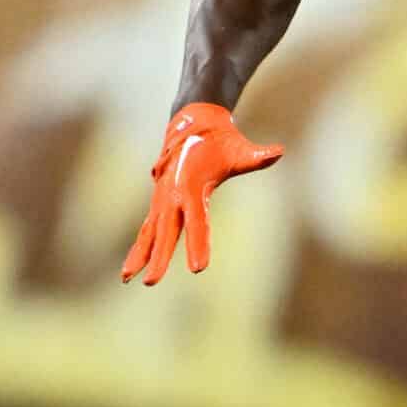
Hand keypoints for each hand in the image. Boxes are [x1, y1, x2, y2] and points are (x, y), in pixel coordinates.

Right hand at [119, 103, 283, 283]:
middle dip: (160, 258)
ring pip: (151, 233)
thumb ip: (258, 156)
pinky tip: (130, 270)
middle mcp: (174, 195)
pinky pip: (147, 229)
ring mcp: (163, 199)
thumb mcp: (240, 150)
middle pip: (167, 233)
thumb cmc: (221, 142)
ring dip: (140, 255)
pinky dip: (139, 247)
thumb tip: (279, 151)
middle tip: (153, 282)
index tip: (198, 268)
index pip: (198, 222)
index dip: (198, 244)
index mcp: (193, 187)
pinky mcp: (159, 203)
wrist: (192, 124)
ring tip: (127, 278)